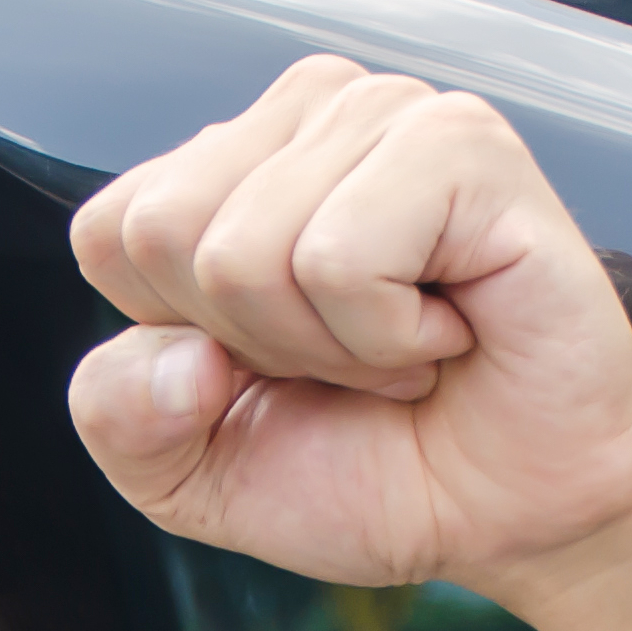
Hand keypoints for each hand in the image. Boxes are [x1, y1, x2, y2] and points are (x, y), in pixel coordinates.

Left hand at [66, 58, 631, 630]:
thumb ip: (117, 416)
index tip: (281, 367)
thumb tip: (175, 353)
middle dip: (258, 345)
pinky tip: (451, 327)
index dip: (182, 344)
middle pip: (168, 234)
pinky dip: (390, 334)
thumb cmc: (381, 468)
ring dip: (333, 348)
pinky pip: (340, 257)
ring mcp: (385, 115)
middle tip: (356, 359)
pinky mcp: (461, 145)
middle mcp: (305, 116)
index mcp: (228, 166)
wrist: (522, 515)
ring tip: (409, 345)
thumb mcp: (194, 472)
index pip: (109, 231)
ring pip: (249, 251)